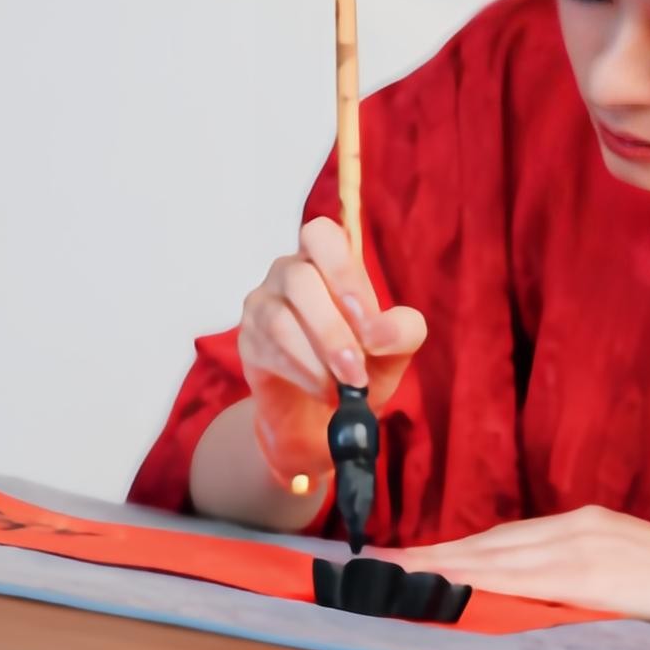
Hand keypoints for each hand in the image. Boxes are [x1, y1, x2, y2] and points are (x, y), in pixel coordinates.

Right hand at [238, 217, 426, 478]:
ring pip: (281, 319)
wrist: (323, 415)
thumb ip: (402, 331)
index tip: (368, 320)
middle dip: (334, 329)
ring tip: (346, 385)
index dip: (344, 272)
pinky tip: (324, 389)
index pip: (322, 235)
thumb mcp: (394, 350)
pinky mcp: (248, 341)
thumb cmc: (360, 367)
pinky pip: (269, 350)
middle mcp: (288, 273)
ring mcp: (262, 305)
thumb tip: (382, 332)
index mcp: (326, 262)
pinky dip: (303, 373)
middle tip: (358, 367)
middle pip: (300, 279)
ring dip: (319, 357)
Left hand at [377, 505, 649, 632]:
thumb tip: (530, 599)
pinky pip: (529, 579)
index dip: (450, 549)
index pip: (501, 539)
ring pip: (497, 556)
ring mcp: (586, 546)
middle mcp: (577, 528)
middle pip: (488, 543)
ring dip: (442, 566)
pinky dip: (484, 582)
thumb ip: (579, 579)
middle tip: (375, 567)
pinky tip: (453, 589)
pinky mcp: (597, 575)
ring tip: (395, 576)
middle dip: (430, 556)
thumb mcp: (625, 572)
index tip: (404, 559)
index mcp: (583, 526)